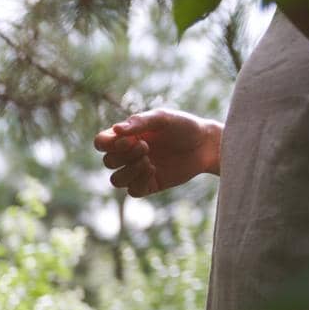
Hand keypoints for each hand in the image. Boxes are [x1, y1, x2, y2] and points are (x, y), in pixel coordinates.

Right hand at [92, 109, 221, 197]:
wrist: (207, 145)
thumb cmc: (184, 126)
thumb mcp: (162, 118)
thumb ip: (139, 122)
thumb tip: (115, 129)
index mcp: (127, 136)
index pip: (101, 143)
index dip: (108, 144)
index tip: (128, 140)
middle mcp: (129, 155)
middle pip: (108, 162)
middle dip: (124, 156)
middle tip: (146, 147)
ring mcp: (137, 171)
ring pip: (116, 181)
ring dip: (129, 171)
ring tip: (149, 161)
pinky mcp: (149, 185)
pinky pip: (132, 191)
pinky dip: (140, 182)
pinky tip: (154, 171)